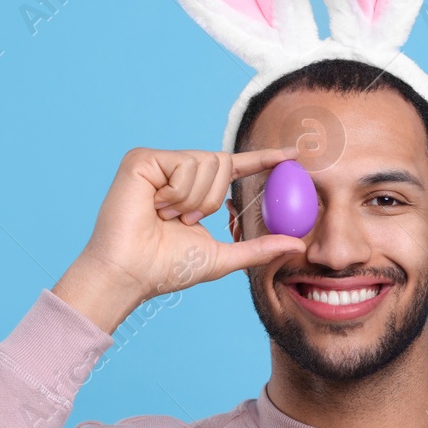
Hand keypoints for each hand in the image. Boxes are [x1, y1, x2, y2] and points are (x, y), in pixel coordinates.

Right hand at [53, 147, 306, 332]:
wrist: (131, 273)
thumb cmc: (167, 268)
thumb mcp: (223, 256)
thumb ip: (258, 247)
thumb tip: (296, 245)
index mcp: (195, 189)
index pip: (235, 167)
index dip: (263, 159)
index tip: (293, 155)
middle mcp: (177, 170)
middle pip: (223, 162)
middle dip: (212, 199)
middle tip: (185, 221)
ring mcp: (159, 162)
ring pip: (206, 163)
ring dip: (194, 200)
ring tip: (167, 216)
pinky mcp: (142, 159)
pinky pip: (183, 165)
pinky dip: (177, 193)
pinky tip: (155, 206)